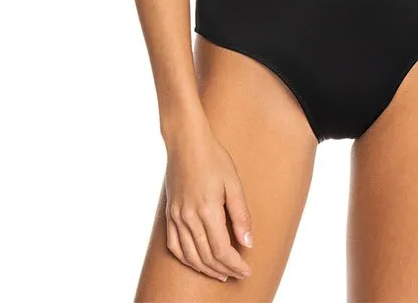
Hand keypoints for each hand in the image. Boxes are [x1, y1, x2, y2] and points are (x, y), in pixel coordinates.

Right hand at [162, 118, 253, 282]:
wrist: (186, 142)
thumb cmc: (213, 158)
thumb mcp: (234, 183)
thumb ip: (241, 215)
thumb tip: (248, 243)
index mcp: (207, 210)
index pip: (222, 250)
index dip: (235, 264)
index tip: (246, 270)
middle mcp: (189, 217)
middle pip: (206, 256)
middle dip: (224, 269)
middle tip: (238, 274)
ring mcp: (177, 217)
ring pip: (190, 255)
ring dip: (206, 269)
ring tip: (221, 273)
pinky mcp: (170, 214)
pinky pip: (174, 245)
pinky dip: (187, 259)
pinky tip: (196, 262)